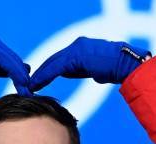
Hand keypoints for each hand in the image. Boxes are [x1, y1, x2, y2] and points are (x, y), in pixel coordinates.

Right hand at [0, 36, 31, 95]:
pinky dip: (14, 73)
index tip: (28, 90)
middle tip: (31, 92)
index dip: (21, 76)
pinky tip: (21, 83)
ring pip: (13, 62)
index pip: (14, 62)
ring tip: (26, 91)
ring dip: (21, 77)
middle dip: (24, 78)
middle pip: (16, 61)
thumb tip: (18, 77)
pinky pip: (6, 62)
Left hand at [30, 37, 150, 90]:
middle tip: (29, 83)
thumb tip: (66, 72)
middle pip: (53, 60)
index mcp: (80, 47)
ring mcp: (76, 49)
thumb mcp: (92, 68)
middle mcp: (76, 45)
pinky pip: (56, 67)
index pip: (58, 59)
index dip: (47, 70)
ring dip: (40, 75)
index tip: (37, 80)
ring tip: (30, 86)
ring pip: (52, 63)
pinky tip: (37, 84)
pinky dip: (45, 76)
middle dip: (40, 72)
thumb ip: (77, 68)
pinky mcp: (76, 56)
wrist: (126, 64)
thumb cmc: (114, 68)